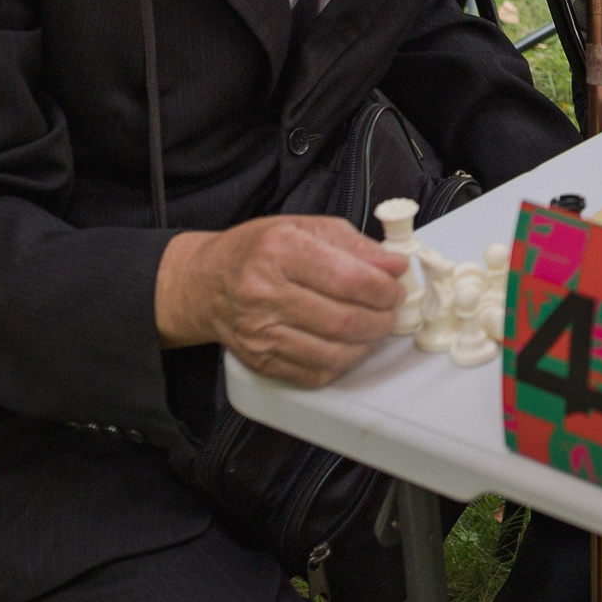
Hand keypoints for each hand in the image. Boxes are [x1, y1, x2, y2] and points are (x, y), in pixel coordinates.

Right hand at [155, 215, 407, 386]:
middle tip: (389, 310)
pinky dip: (342, 362)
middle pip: (343, 320)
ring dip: (366, 343)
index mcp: (279, 251)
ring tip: (372, 326)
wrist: (207, 282)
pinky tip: (347, 344)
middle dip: (381, 318)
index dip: (383, 288)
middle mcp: (263, 293)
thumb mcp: (306, 228)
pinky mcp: (259, 360)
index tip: (395, 288)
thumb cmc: (258, 250)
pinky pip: (315, 373)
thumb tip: (395, 265)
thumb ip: (356, 245)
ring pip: (333, 352)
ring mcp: (259, 332)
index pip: (347, 278)